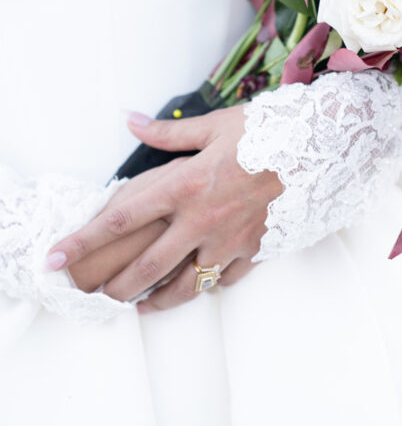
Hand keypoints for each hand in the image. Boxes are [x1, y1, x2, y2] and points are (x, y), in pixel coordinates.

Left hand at [46, 105, 282, 311]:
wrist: (322, 148)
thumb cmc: (267, 132)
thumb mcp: (214, 125)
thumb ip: (166, 130)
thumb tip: (129, 119)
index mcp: (185, 186)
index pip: (121, 219)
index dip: (83, 240)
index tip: (57, 256)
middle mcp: (202, 220)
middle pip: (145, 266)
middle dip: (112, 287)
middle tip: (93, 295)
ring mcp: (229, 241)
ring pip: (183, 285)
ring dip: (155, 300)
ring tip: (138, 306)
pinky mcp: (254, 251)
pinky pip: (223, 280)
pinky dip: (204, 287)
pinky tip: (192, 288)